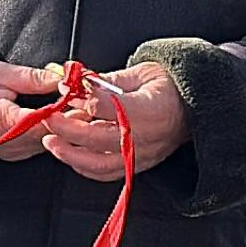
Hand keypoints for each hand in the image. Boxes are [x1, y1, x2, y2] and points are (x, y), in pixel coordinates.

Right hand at [0, 59, 78, 161]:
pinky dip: (53, 131)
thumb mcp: (1, 72)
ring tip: (77, 103)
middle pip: (51, 136)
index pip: (44, 121)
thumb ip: (34, 78)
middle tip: (88, 97)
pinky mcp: (13, 154)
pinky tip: (61, 116)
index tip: (82, 95)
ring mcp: (10, 152)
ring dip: (64, 125)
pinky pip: (41, 145)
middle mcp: (6, 142)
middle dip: (71, 117)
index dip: (67, 110)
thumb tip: (62, 79)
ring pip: (50, 143)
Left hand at [43, 61, 188, 182]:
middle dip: (65, 129)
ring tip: (51, 141)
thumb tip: (79, 84)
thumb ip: (110, 81)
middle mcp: (146, 137)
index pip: (106, 107)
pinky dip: (84, 167)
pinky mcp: (140, 166)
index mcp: (150, 109)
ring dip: (69, 154)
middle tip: (48, 118)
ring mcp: (143, 155)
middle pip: (95, 138)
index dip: (82, 98)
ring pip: (98, 164)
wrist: (198, 109)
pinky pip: (107, 173)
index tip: (66, 88)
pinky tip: (69, 155)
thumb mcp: (144, 72)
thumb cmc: (172, 87)